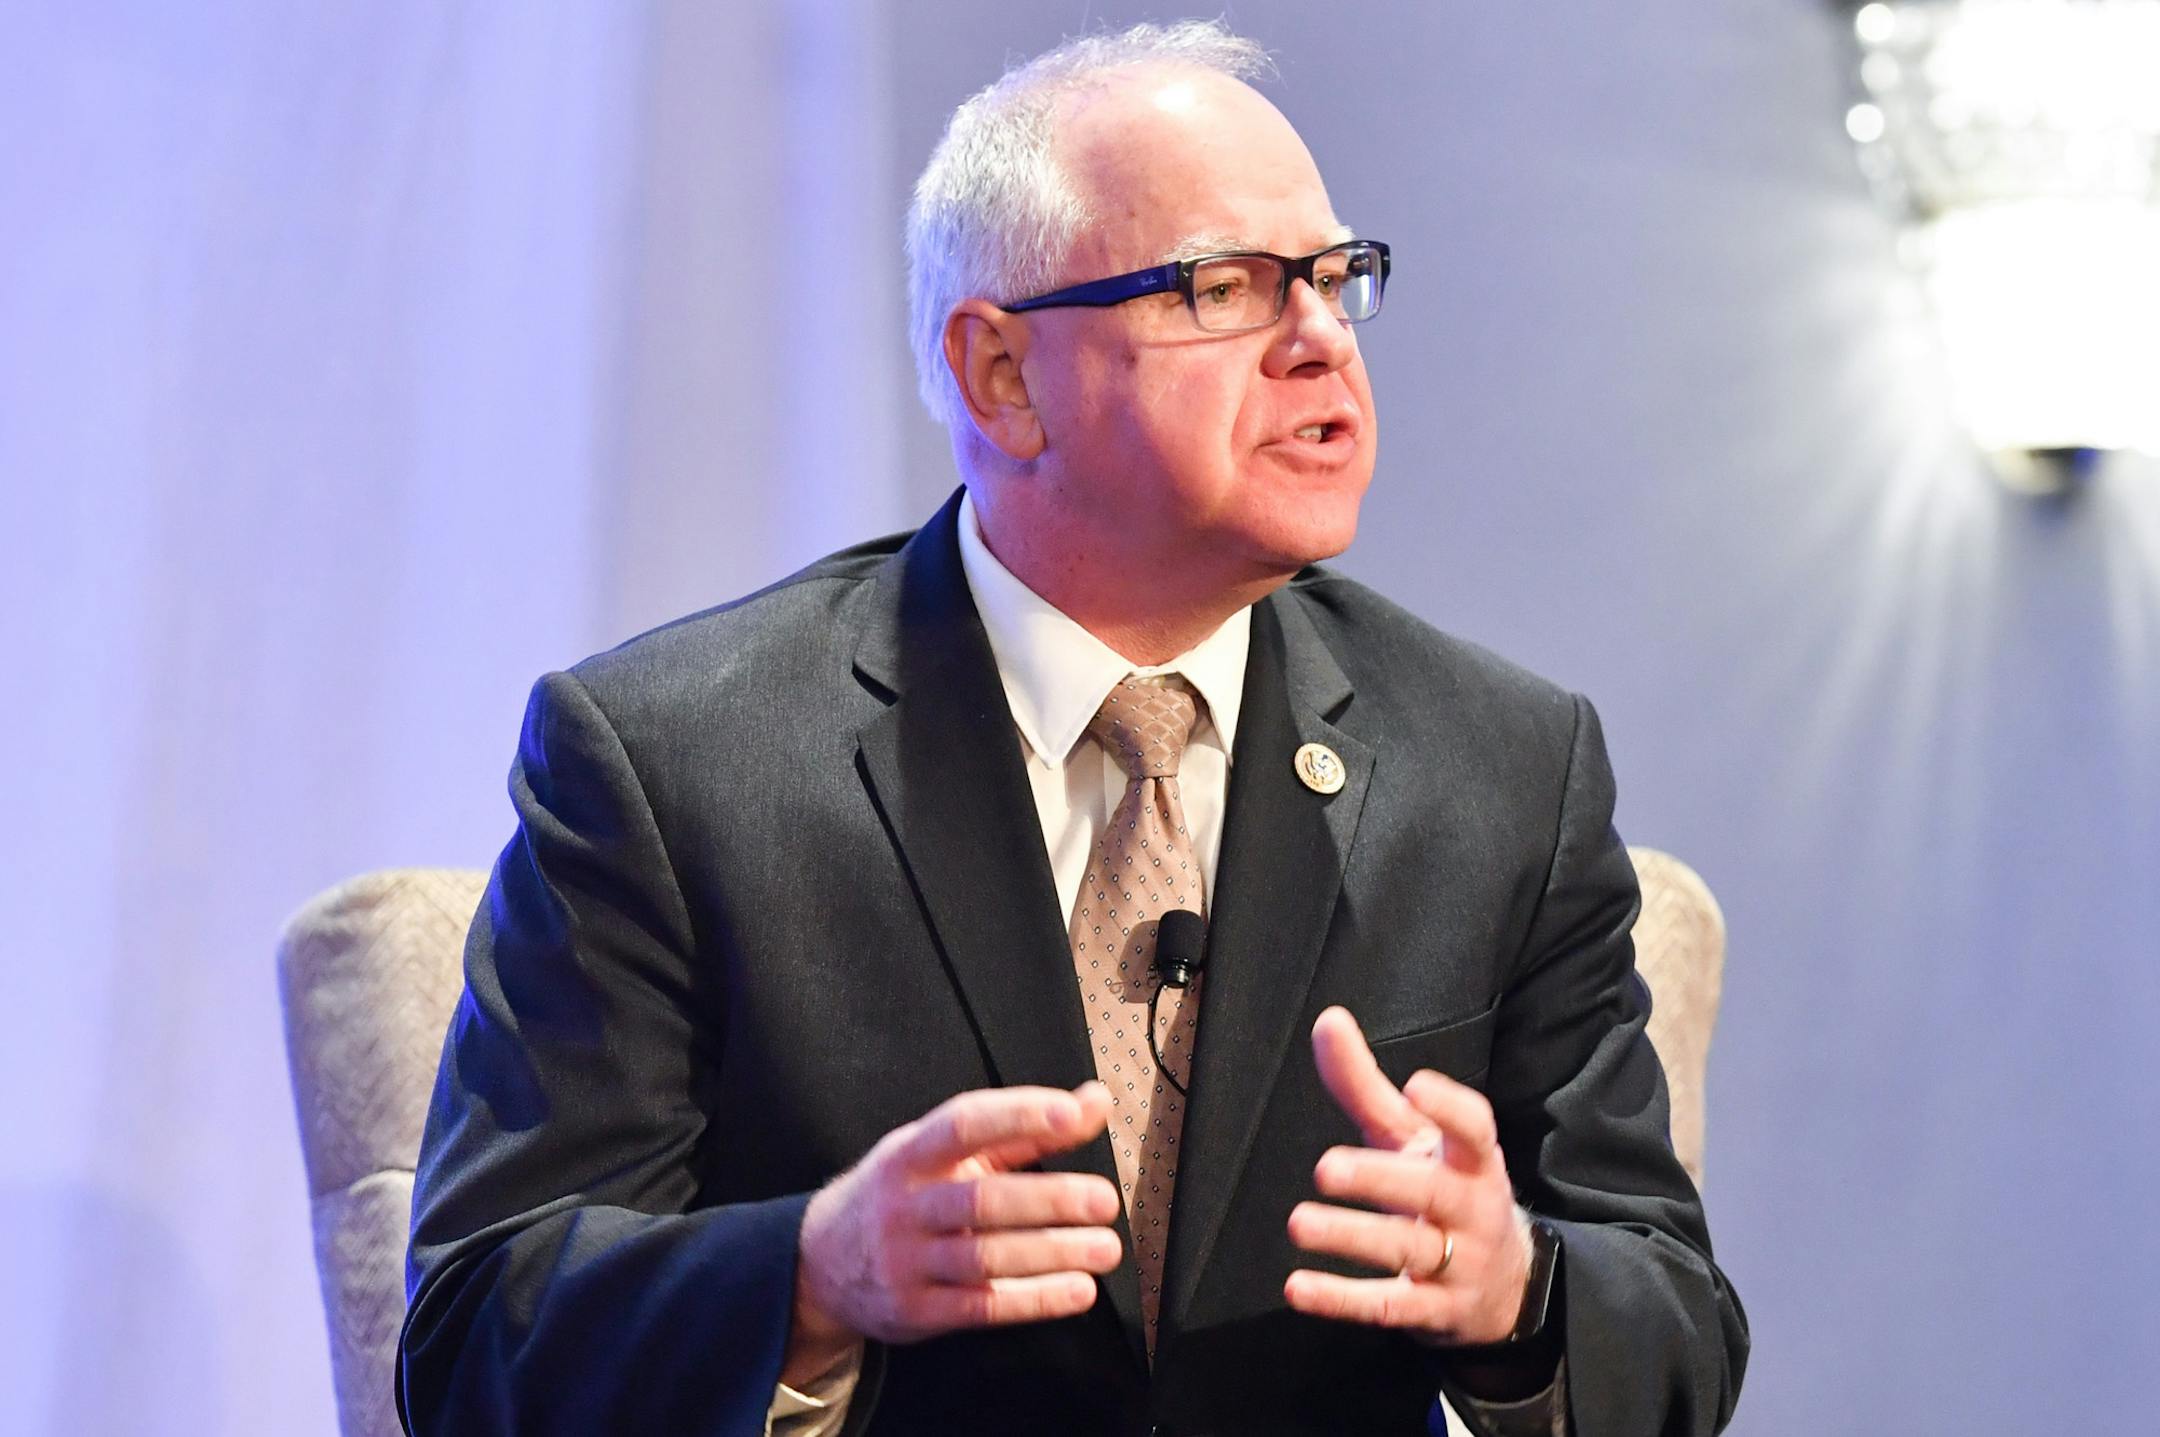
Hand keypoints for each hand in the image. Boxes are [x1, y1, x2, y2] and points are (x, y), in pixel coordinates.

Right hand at [785, 1082, 1122, 1384]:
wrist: (820, 1263)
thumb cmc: (904, 1194)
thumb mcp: (946, 1154)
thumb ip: (1023, 1130)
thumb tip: (1095, 1100)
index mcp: (912, 1153)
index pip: (964, 1123)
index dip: (1018, 1115)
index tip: (1072, 1113)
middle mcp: (905, 1205)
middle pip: (981, 1199)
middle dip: (1050, 1199)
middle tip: (1104, 1199)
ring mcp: (906, 1261)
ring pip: (985, 1259)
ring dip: (1053, 1254)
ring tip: (1105, 1248)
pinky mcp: (915, 1311)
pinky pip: (982, 1307)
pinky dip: (1035, 1300)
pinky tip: (1077, 1289)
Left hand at [1284, 1006, 1531, 1345]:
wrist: (1507, 1289)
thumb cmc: (1446, 1191)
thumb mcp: (1413, 1139)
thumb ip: (1368, 1086)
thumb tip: (1327, 1019)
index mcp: (1472, 1159)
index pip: (1475, 1128)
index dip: (1450, 1108)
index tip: (1414, 1085)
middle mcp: (1470, 1208)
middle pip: (1430, 1192)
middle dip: (1379, 1178)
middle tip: (1326, 1168)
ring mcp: (1458, 1265)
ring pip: (1407, 1250)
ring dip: (1351, 1238)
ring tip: (1299, 1223)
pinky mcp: (1434, 1312)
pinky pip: (1389, 1307)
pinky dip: (1341, 1300)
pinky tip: (1297, 1287)